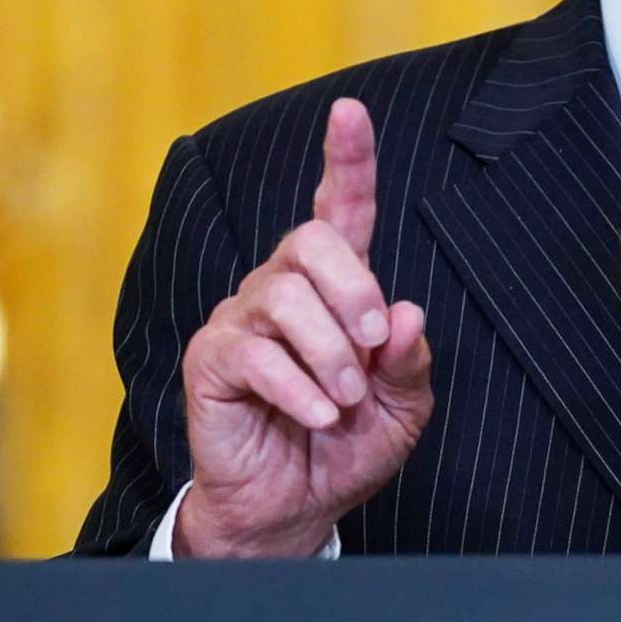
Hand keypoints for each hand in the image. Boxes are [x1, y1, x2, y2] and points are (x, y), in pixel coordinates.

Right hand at [175, 99, 432, 556]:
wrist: (293, 510)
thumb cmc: (344, 449)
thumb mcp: (401, 409)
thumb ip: (409, 361)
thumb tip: (405, 313)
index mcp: (334, 289)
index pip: (340, 210)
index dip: (346, 160)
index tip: (350, 112)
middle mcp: (282, 290)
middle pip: (311, 240)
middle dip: (352, 289)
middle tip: (371, 346)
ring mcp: (241, 320)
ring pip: (284, 295)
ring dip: (329, 353)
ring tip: (343, 401)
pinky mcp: (211, 360)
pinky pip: (255, 351)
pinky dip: (298, 388)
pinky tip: (315, 417)